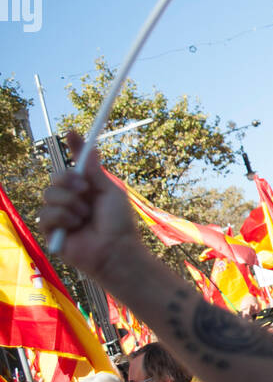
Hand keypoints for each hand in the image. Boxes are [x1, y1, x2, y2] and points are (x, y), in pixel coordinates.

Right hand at [38, 134, 139, 284]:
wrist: (117, 249)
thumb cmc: (119, 223)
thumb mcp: (110, 191)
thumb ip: (95, 172)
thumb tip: (90, 149)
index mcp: (86, 189)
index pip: (74, 166)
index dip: (73, 148)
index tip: (73, 132)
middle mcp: (71, 200)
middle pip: (55, 177)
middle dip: (68, 179)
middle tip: (85, 189)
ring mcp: (60, 216)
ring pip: (48, 194)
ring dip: (70, 203)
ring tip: (85, 216)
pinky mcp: (52, 232)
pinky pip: (45, 215)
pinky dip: (63, 217)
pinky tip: (76, 226)